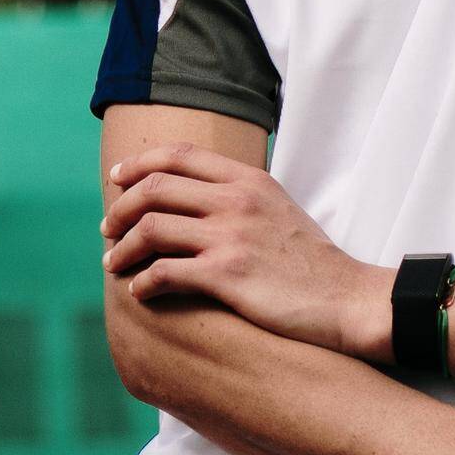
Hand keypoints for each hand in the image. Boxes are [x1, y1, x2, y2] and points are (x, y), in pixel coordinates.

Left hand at [103, 143, 387, 357]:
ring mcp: (231, 236)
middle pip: (154, 189)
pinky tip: (140, 292)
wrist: (347, 299)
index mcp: (248, 180)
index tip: (116, 181)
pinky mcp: (228, 275)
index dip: (138, 165)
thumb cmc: (310, 262)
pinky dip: (143, 282)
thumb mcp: (278, 209)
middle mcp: (236, 201)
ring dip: (122, 248)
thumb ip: (237, 196)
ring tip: (113, 263)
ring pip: (151, 229)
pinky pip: (164, 272)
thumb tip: (192, 196)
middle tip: (108, 229)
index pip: (178, 155)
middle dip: (120, 210)